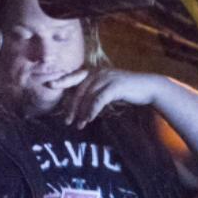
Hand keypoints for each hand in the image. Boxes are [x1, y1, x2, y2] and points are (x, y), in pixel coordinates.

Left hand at [47, 68, 174, 128]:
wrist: (148, 88)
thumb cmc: (127, 91)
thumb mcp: (108, 90)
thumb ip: (94, 94)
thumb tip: (79, 107)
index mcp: (95, 72)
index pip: (74, 76)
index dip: (62, 80)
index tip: (49, 85)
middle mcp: (99, 72)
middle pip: (79, 90)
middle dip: (72, 107)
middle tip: (67, 121)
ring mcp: (107, 78)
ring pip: (88, 97)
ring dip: (82, 113)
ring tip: (79, 125)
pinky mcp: (115, 86)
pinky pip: (98, 100)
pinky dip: (92, 111)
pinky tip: (89, 119)